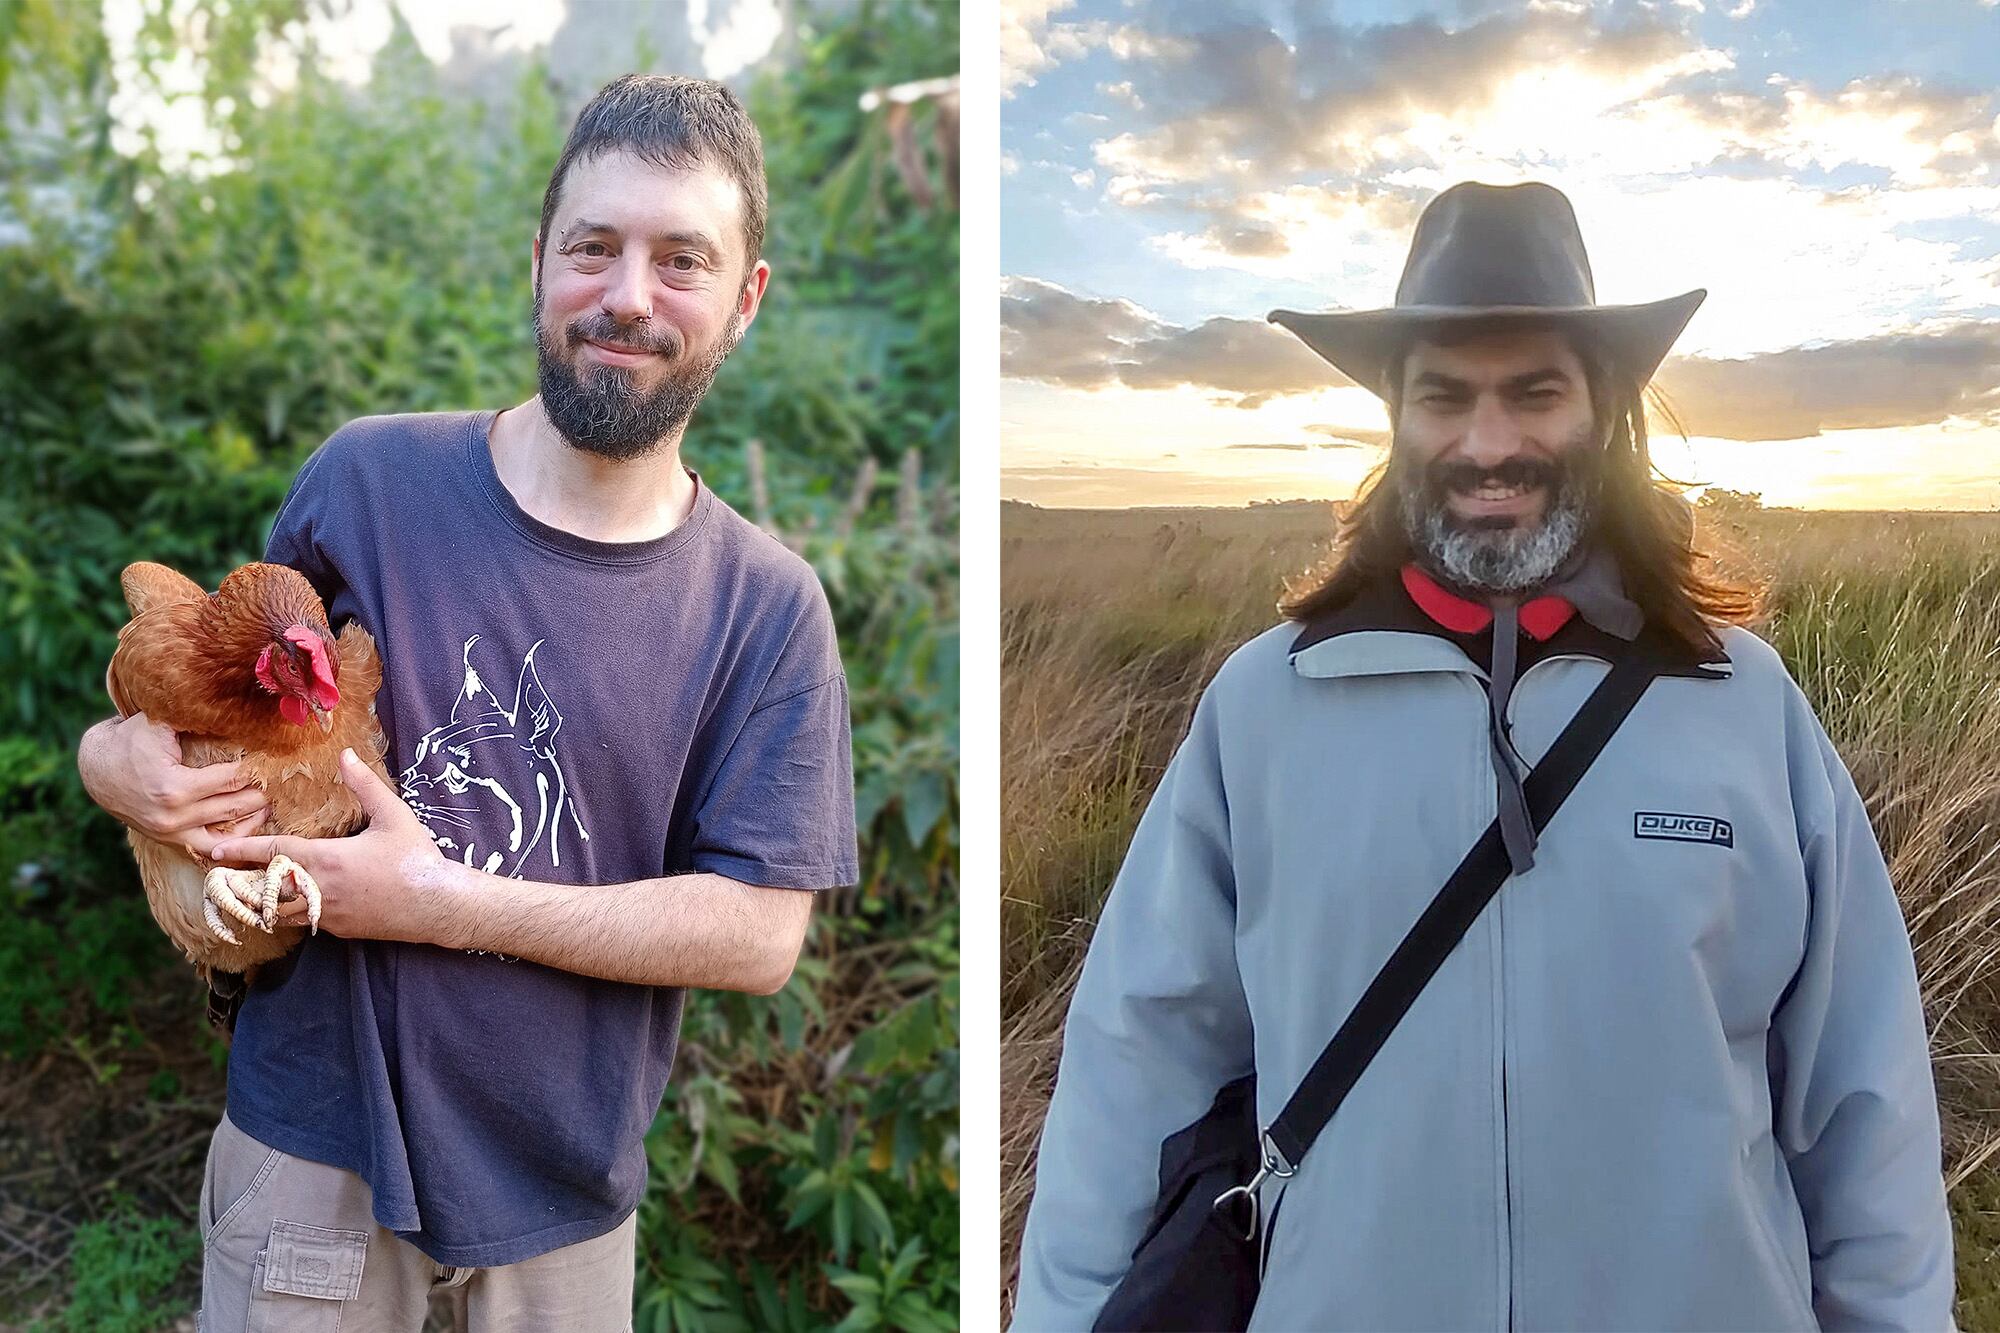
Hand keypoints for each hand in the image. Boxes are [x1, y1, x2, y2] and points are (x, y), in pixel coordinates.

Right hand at [77, 713, 270, 857]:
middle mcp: (174, 816)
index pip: (231, 779)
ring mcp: (171, 833)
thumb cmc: (130, 741)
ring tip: (272, 802)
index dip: (256, 768)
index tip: (277, 758)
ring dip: (253, 818)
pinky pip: (209, 847)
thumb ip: (193, 719)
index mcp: (174, 787)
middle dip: (262, 792)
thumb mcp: (158, 724)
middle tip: (285, 780)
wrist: (96, 770)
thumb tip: (234, 707)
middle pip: (235, 806)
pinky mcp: (170, 841)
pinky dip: (232, 840)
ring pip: (226, 832)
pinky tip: (250, 825)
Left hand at [208, 749, 451, 943]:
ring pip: (279, 914)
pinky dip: (290, 915)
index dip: (241, 850)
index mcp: (327, 859)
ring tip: (245, 895)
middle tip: (218, 879)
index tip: (214, 850)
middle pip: (264, 891)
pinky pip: (304, 923)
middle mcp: (320, 889)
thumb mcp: (394, 816)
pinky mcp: (339, 929)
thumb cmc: (415, 858)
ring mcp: (327, 913)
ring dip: (261, 904)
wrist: (437, 905)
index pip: (273, 852)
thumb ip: (366, 785)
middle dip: (239, 884)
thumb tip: (346, 755)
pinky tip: (290, 906)